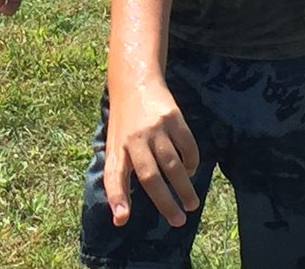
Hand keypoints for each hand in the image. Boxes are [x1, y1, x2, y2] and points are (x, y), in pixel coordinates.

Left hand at [103, 77, 200, 227]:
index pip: (113, 175)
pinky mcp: (173, 118)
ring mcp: (154, 128)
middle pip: (150, 176)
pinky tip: (191, 172)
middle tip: (178, 222)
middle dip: (165, 203)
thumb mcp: (114, 144)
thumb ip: (118, 173)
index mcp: (116, 147)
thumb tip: (120, 215)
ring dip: (184, 188)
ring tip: (191, 204)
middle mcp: (133, 138)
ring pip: (172, 165)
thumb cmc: (124, 123)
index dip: (117, 197)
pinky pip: (187, 147)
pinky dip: (191, 163)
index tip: (121, 218)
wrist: (135, 81)